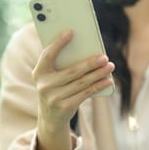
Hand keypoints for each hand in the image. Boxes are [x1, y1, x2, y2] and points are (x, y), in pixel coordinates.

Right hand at [32, 30, 114, 149]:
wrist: (50, 117)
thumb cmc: (55, 87)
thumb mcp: (52, 76)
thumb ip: (61, 62)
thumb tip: (86, 48)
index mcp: (39, 72)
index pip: (48, 55)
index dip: (58, 43)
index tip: (70, 31)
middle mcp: (44, 85)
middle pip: (71, 71)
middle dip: (90, 63)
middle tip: (104, 56)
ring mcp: (54, 98)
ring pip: (81, 83)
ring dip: (98, 74)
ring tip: (110, 66)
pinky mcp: (65, 107)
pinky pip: (85, 94)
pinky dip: (98, 86)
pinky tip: (107, 80)